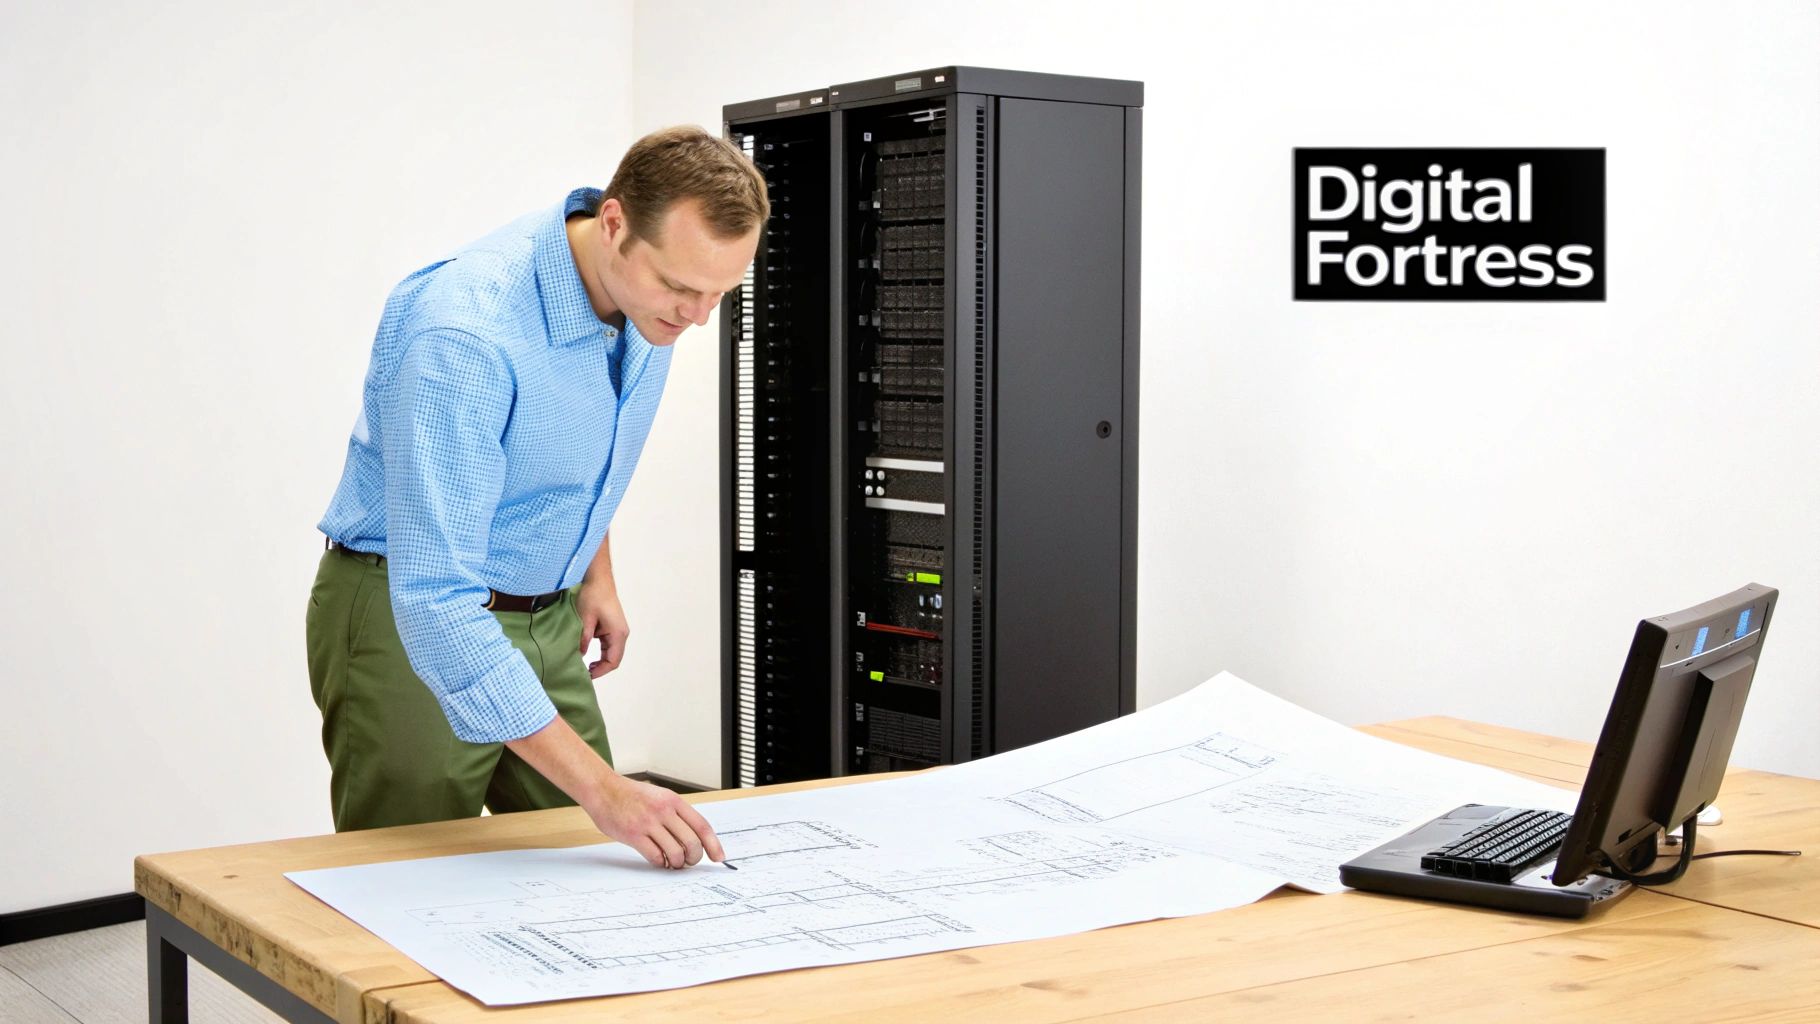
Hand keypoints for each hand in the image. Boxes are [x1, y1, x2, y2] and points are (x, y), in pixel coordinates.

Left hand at [577, 578, 628, 677]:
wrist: (598, 579)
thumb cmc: (593, 596)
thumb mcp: (585, 619)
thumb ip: (584, 639)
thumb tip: (580, 656)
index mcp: (618, 633)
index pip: (612, 661)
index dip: (600, 671)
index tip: (587, 676)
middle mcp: (621, 633)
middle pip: (613, 659)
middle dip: (600, 668)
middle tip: (583, 673)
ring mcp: (618, 630)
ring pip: (611, 653)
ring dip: (599, 660)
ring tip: (584, 666)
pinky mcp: (612, 627)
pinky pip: (608, 645)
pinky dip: (599, 652)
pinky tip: (587, 653)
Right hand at [586, 773, 725, 869]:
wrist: (603, 790)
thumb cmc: (631, 795)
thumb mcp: (659, 796)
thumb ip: (676, 814)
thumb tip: (694, 838)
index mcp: (673, 801)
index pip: (702, 825)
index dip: (713, 844)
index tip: (718, 856)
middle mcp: (664, 811)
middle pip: (692, 842)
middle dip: (695, 858)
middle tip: (689, 861)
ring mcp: (648, 823)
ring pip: (676, 852)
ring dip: (677, 863)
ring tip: (673, 862)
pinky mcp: (634, 834)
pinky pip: (656, 856)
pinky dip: (661, 863)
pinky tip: (659, 860)